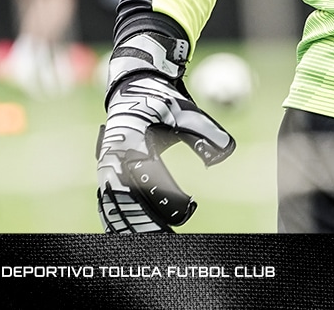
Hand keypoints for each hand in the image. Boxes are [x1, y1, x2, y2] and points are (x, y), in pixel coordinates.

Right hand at [96, 31, 234, 232]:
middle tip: (168, 241)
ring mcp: (106, 168)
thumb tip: (227, 152)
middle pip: (127, 200)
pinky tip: (130, 238)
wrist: (135, 86)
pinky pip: (108, 205)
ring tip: (150, 247)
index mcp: (133, 141)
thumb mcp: (186, 111)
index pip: (151, 176)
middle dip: (146, 224)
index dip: (169, 196)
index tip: (190, 209)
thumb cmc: (163, 101)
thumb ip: (205, 133)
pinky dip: (117, 223)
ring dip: (130, 228)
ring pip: (115, 207)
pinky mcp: (106, 174)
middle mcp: (114, 158)